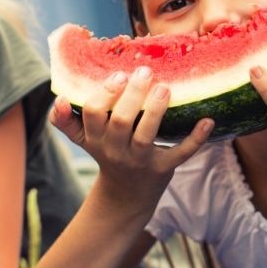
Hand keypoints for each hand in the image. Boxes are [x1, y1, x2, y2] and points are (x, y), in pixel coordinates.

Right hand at [51, 66, 211, 199]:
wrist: (126, 195)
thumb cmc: (108, 155)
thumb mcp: (85, 140)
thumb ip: (67, 121)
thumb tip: (58, 98)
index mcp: (96, 139)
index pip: (93, 114)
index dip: (104, 94)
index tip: (118, 75)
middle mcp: (116, 150)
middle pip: (120, 121)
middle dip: (132, 95)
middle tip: (145, 72)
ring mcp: (140, 161)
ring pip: (146, 135)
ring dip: (156, 110)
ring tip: (165, 87)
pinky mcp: (163, 169)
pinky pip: (180, 154)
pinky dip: (196, 138)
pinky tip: (207, 120)